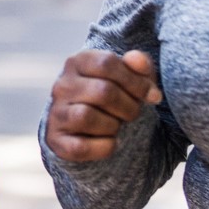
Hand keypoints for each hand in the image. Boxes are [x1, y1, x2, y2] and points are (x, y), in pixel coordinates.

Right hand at [44, 49, 160, 163]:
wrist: (86, 125)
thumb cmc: (113, 93)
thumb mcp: (129, 75)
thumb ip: (138, 64)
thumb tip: (139, 61)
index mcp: (78, 62)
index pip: (107, 63)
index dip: (136, 81)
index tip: (152, 95)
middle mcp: (62, 85)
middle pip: (103, 91)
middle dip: (129, 106)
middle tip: (134, 113)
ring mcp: (56, 113)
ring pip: (87, 117)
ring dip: (113, 126)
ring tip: (117, 126)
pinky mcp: (56, 140)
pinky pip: (80, 146)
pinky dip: (103, 147)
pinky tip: (110, 142)